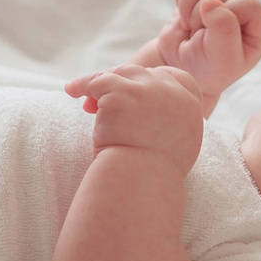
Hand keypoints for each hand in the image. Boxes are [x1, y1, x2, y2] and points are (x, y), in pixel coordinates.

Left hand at [63, 60, 208, 167]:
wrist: (141, 185)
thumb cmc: (152, 177)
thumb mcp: (176, 149)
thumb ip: (171, 127)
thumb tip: (150, 117)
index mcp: (189, 108)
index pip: (176, 78)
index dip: (155, 80)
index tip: (138, 91)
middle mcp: (172, 94)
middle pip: (143, 75)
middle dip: (123, 85)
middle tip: (104, 103)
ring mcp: (147, 91)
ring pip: (120, 75)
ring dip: (102, 84)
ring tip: (86, 100)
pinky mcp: (122, 94)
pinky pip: (97, 81)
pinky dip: (82, 84)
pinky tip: (71, 90)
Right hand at [133, 0, 260, 105]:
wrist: (178, 68)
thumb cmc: (206, 69)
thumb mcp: (223, 59)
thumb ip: (224, 30)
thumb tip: (210, 1)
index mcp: (255, 28)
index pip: (249, 4)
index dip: (227, 15)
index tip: (211, 35)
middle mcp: (239, 11)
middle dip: (203, 13)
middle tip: (197, 35)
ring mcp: (217, 1)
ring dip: (190, 4)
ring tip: (189, 26)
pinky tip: (181, 15)